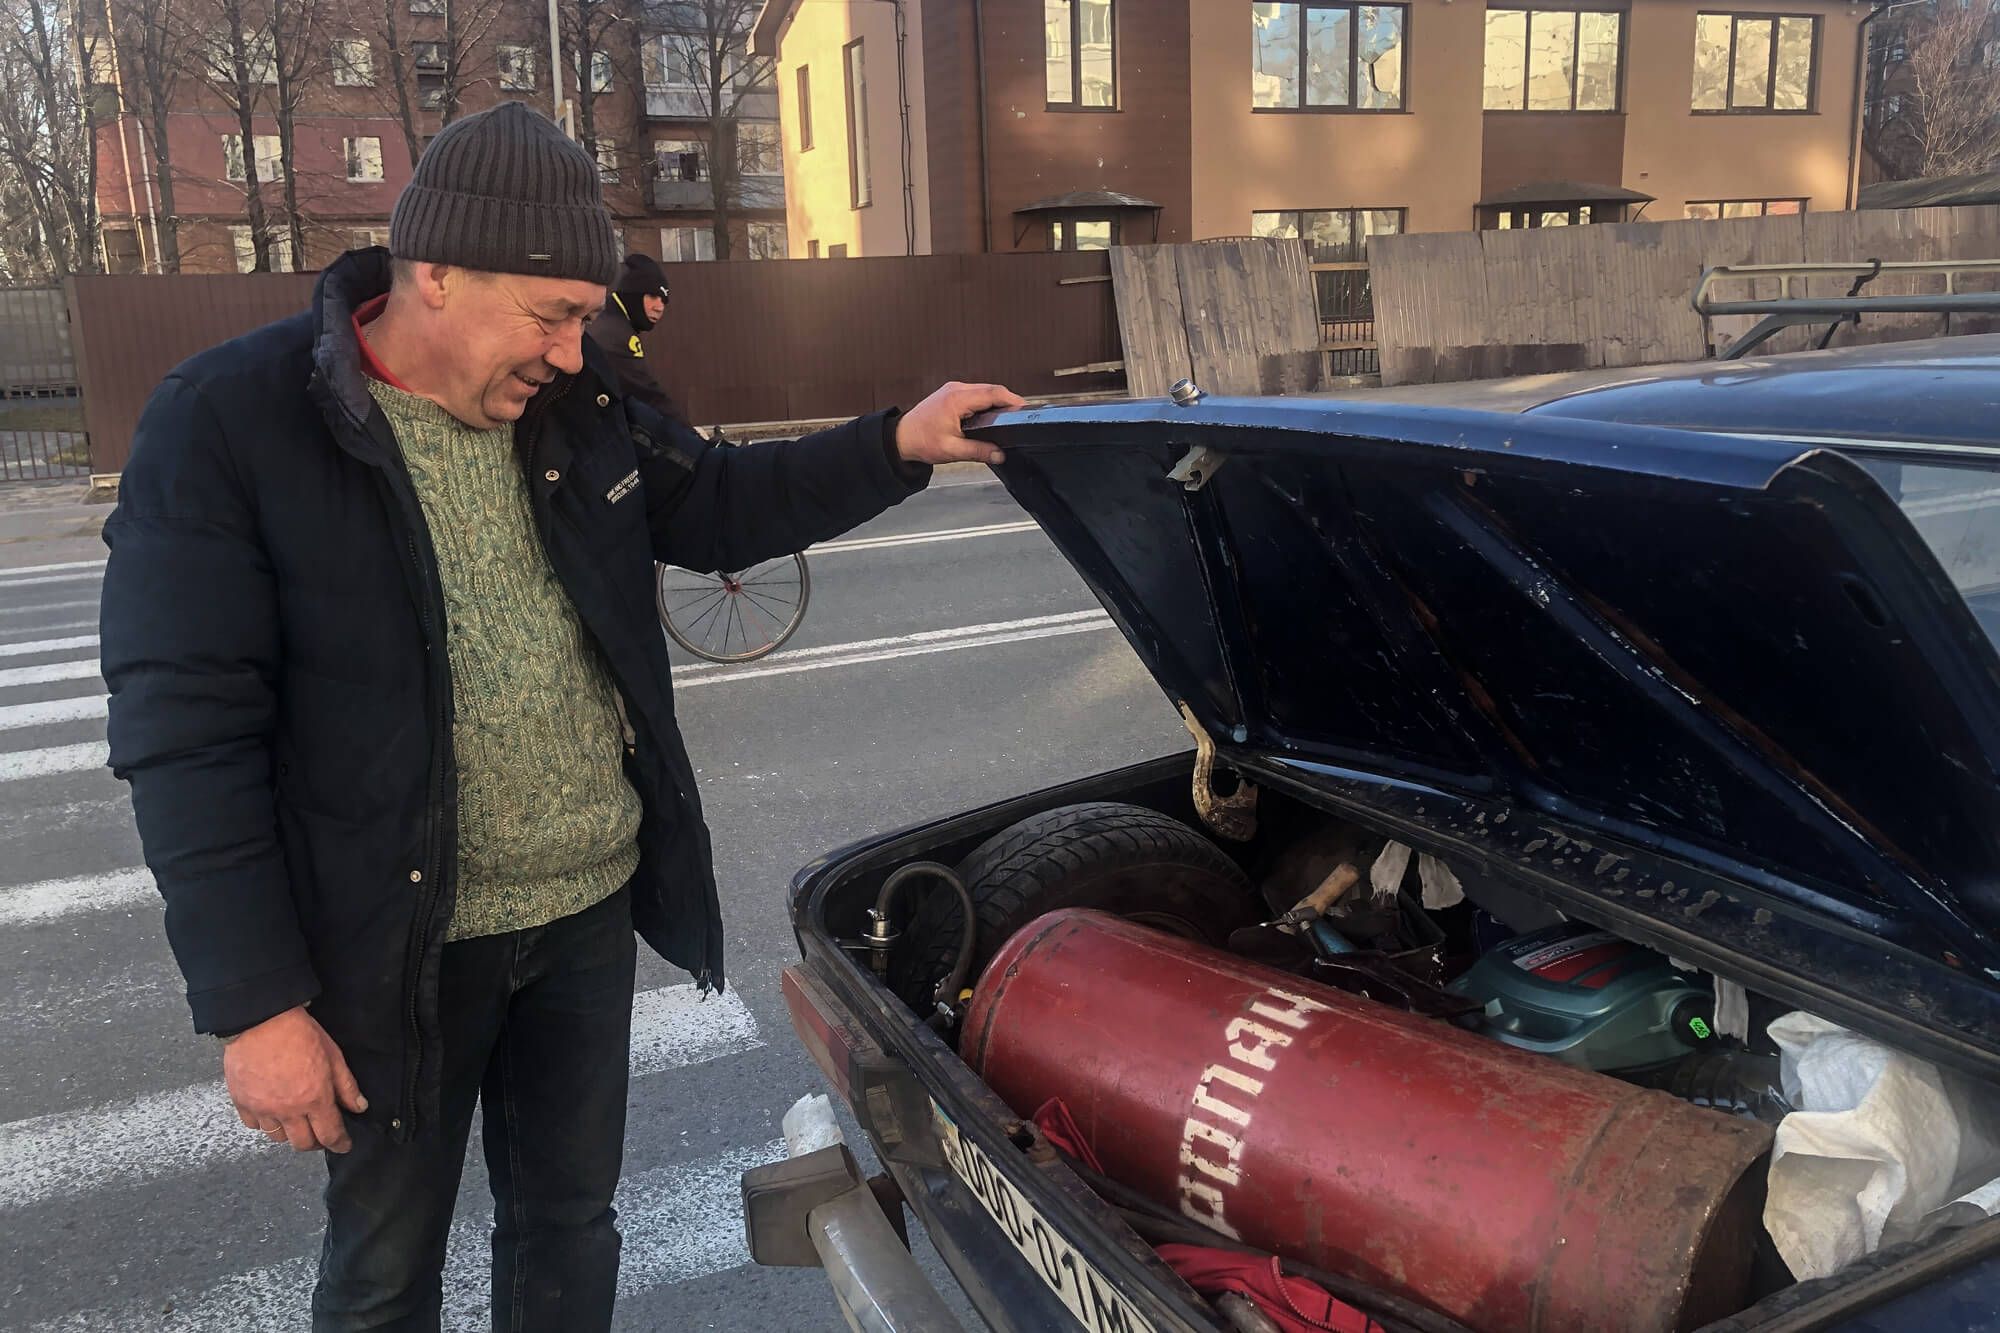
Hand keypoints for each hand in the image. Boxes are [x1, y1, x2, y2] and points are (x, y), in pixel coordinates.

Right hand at [223, 1005, 367, 1153]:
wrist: (261, 1020)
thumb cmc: (299, 1033)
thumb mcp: (333, 1056)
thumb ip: (346, 1086)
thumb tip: (359, 1106)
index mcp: (314, 1099)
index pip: (330, 1134)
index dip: (340, 1143)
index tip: (343, 1145)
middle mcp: (288, 1110)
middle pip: (303, 1144)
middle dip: (316, 1142)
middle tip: (321, 1134)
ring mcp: (263, 1109)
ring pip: (278, 1138)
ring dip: (290, 1133)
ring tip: (296, 1121)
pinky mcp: (243, 1103)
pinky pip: (254, 1125)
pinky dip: (264, 1122)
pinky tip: (271, 1111)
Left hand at [895, 381, 1025, 466]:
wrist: (900, 437)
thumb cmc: (921, 441)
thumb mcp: (952, 450)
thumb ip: (978, 451)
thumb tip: (999, 454)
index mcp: (957, 399)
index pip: (993, 393)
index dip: (1012, 400)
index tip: (1024, 410)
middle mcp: (956, 389)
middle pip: (991, 389)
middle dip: (1007, 401)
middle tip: (1019, 416)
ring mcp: (953, 389)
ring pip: (983, 390)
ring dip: (996, 401)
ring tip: (1007, 417)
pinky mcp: (951, 393)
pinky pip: (975, 393)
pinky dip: (985, 401)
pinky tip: (990, 415)